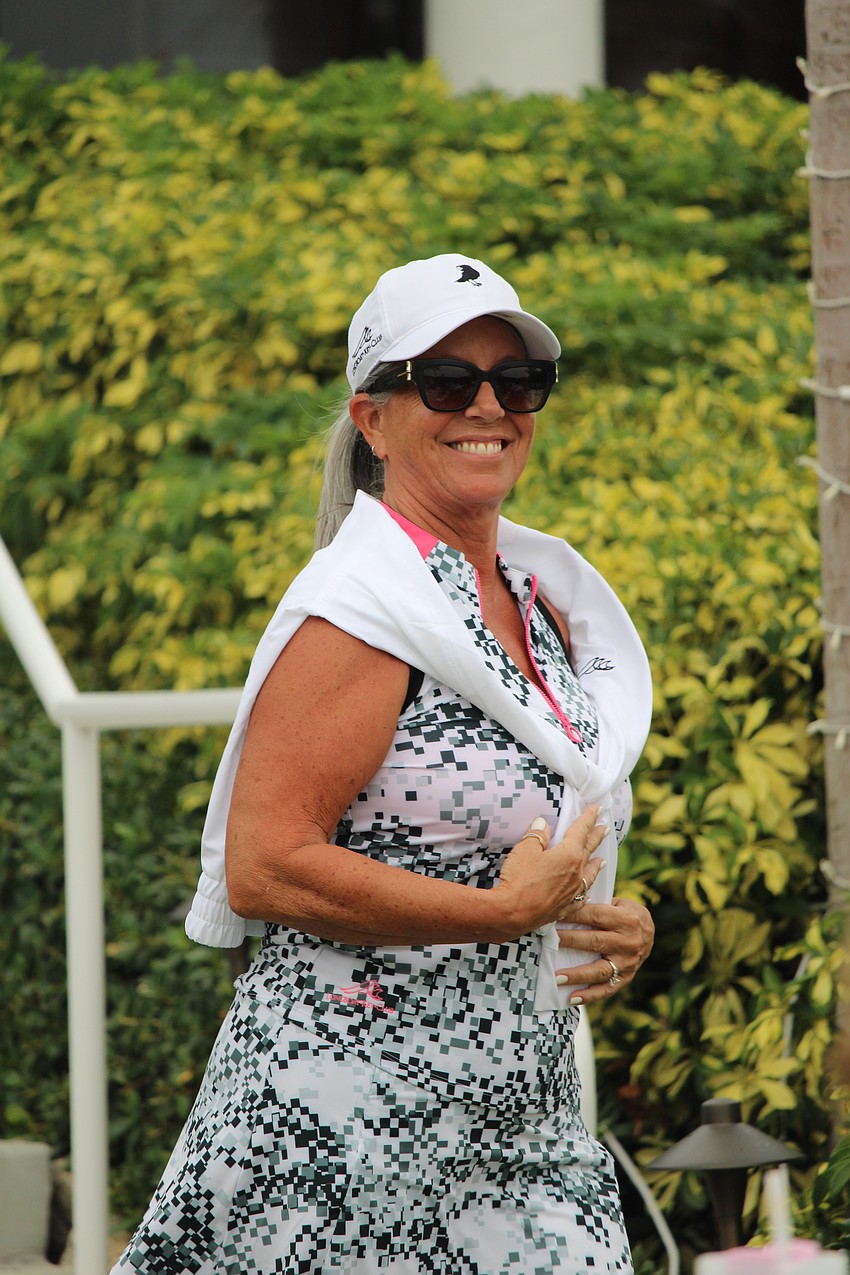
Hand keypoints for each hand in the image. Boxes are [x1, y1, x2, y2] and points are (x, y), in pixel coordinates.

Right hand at [493, 807, 607, 935]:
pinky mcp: (564, 907)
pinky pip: (580, 897)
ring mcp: (572, 892)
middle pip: (589, 850)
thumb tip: (542, 824)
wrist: (512, 913)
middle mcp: (576, 873)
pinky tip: (586, 893)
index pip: (581, 830)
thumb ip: (537, 835)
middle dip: (596, 837)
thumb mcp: (525, 849)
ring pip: (589, 875)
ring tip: (603, 860)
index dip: (589, 817)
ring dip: (596, 865)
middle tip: (605, 828)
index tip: (598, 808)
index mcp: (569, 855)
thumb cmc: (519, 879)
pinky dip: (585, 892)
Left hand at [555, 897, 653, 1004]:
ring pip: (599, 970)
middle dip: (570, 941)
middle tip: (550, 941)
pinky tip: (572, 997)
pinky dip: (589, 995)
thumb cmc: (625, 913)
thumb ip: (597, 906)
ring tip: (557, 977)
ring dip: (577, 975)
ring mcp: (628, 963)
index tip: (553, 916)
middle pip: (595, 942)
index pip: (595, 916)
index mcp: (627, 919)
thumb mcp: (617, 904)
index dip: (573, 915)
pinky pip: (607, 989)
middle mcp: (629, 942)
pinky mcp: (626, 977)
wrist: (650, 932)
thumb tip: (567, 906)